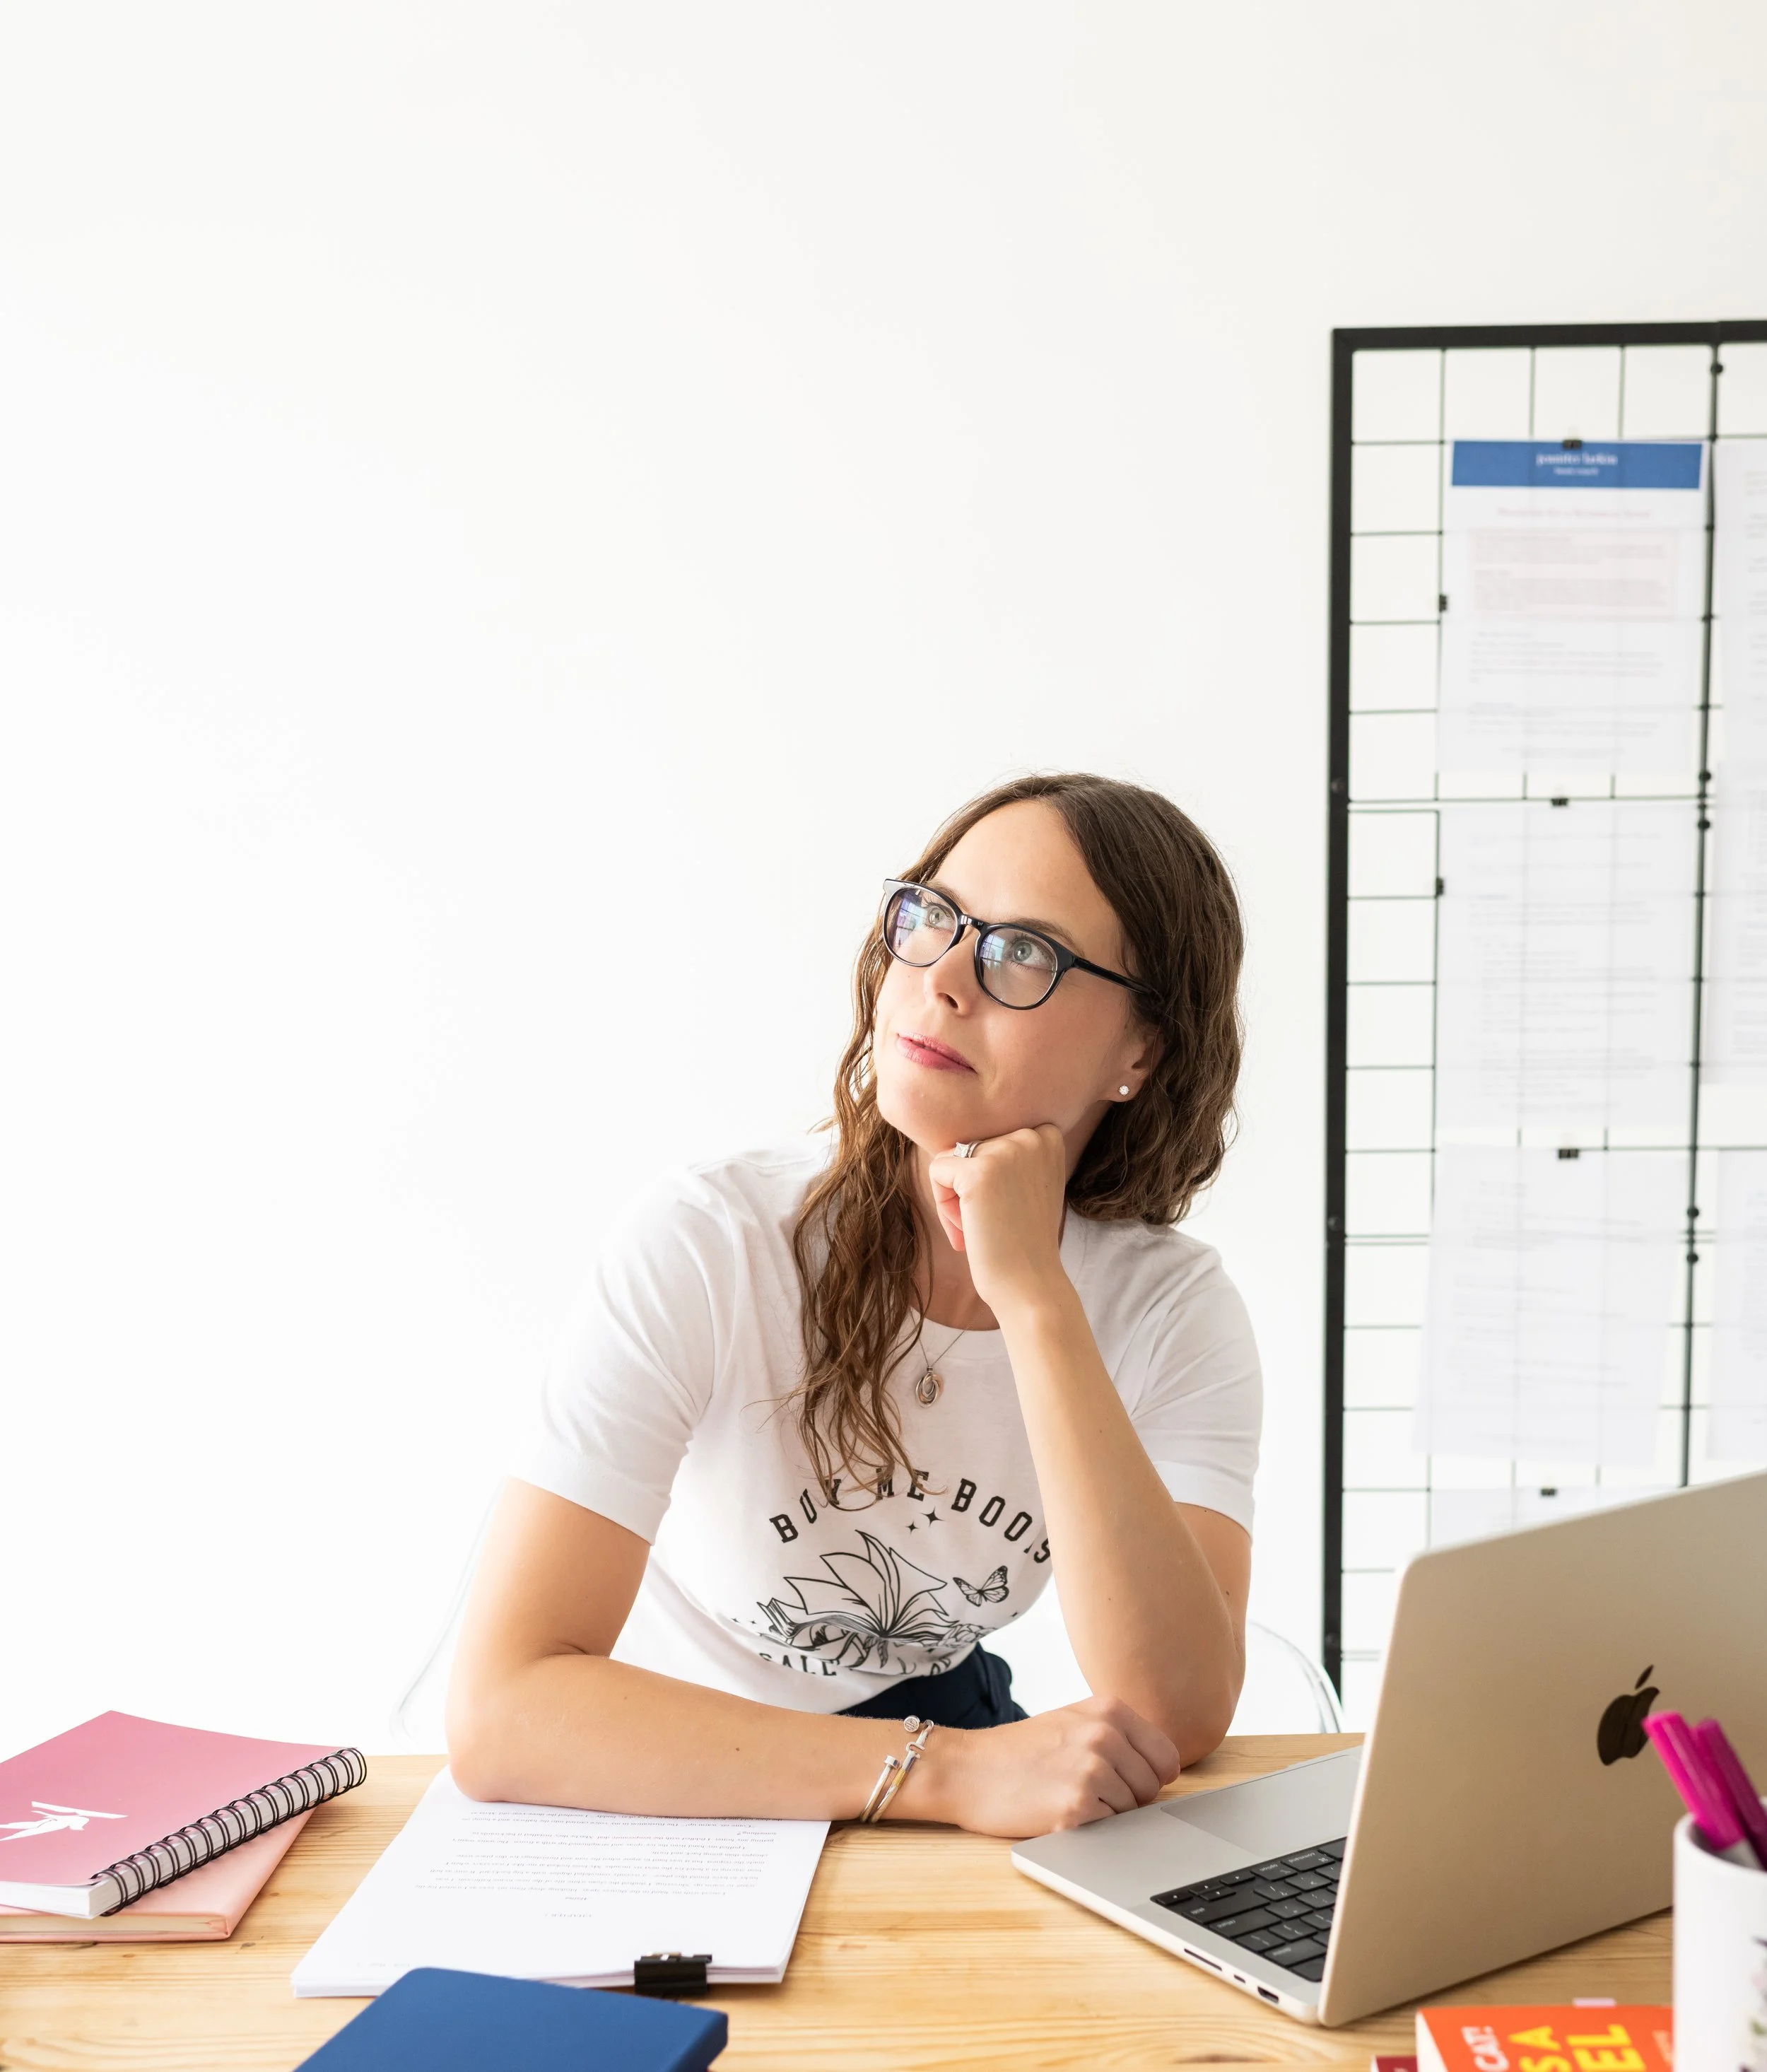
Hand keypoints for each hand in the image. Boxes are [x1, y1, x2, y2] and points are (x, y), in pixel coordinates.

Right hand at [899, 1694, 1180, 1837]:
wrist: (967, 1769)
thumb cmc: (1019, 1750)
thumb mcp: (1072, 1720)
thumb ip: (1119, 1735)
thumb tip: (1165, 1771)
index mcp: (1109, 1709)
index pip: (1166, 1757)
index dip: (1151, 1777)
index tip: (1128, 1780)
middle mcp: (1104, 1735)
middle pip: (1151, 1789)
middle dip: (1127, 1798)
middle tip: (1084, 1788)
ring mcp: (1091, 1771)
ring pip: (1131, 1813)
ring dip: (1105, 1814)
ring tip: (1065, 1795)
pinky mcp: (1076, 1809)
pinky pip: (1108, 1830)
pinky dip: (1088, 1829)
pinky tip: (1057, 1811)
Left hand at [925, 1125, 1067, 1316]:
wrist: (1030, 1285)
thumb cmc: (1024, 1241)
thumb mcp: (1030, 1183)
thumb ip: (1011, 1156)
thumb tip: (963, 1138)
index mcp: (1047, 1136)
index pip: (991, 1138)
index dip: (988, 1175)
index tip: (1006, 1207)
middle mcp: (1030, 1136)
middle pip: (969, 1148)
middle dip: (969, 1187)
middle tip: (990, 1224)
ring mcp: (1005, 1152)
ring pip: (951, 1160)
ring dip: (955, 1198)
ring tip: (979, 1228)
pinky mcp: (978, 1172)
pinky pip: (937, 1172)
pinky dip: (943, 1205)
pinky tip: (966, 1232)